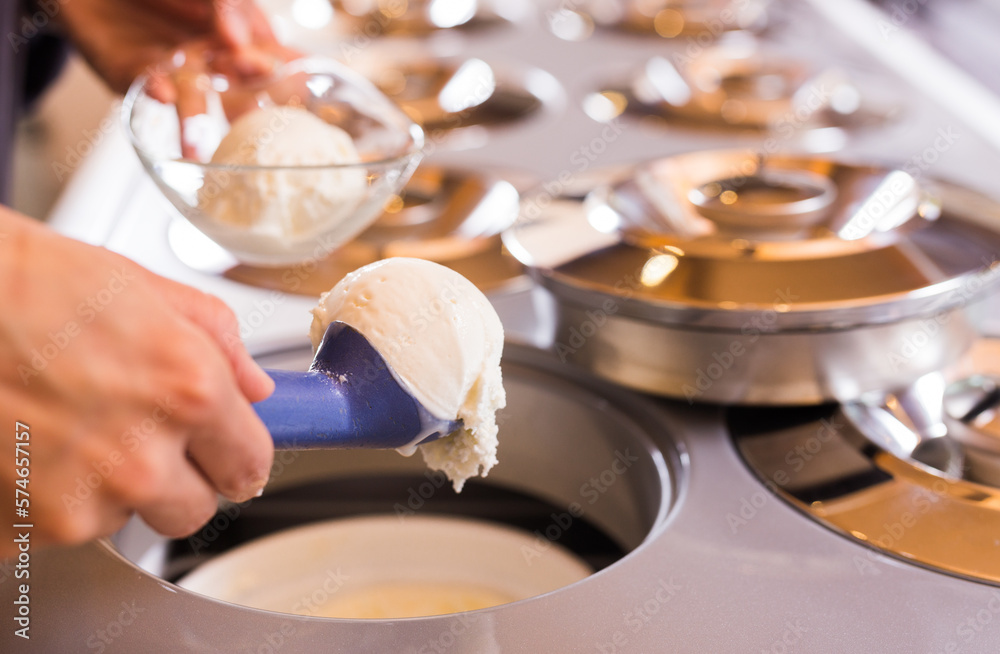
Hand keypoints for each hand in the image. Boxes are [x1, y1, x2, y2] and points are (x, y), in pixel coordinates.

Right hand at [0, 207, 274, 556]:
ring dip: (105, 486)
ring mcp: (76, 503)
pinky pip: (57, 527)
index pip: (249, 465)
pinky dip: (45, 497)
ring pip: (121, 517)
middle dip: (177, 479)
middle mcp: (140, 459)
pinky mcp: (20, 531)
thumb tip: (254, 385)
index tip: (225, 452)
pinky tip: (26, 443)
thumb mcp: (140, 287)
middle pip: (193, 510)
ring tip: (64, 423)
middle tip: (138, 434)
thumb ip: (216, 340)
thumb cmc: (22, 284)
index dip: (236, 455)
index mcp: (188, 393)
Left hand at [58, 0, 299, 156]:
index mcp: (238, 39)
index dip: (294, 75)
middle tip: (267, 122)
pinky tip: (162, 93)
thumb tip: (241, 41)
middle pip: (238, 93)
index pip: (274, 60)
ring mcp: (173, 69)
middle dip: (251, 109)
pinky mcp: (132, 72)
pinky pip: (145, 84)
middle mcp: (211, 61)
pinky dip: (155, 88)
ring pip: (192, 99)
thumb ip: (230, 7)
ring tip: (203, 141)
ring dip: (199, 119)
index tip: (311, 86)